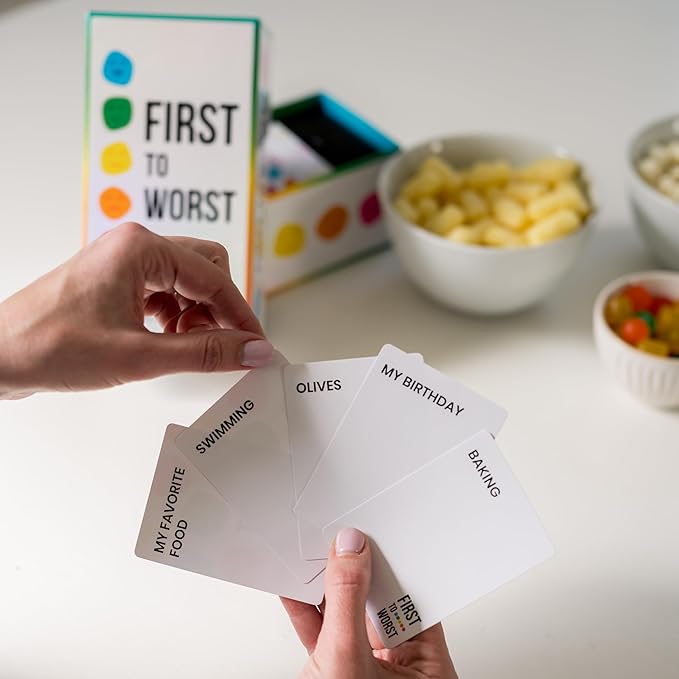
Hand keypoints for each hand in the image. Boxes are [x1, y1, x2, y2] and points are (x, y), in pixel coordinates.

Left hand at [0, 222, 272, 397]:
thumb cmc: (51, 346)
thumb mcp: (140, 356)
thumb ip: (205, 352)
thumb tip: (253, 351)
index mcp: (141, 248)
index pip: (215, 278)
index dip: (242, 317)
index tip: (259, 348)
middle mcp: (136, 246)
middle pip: (207, 269)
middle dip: (220, 310)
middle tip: (227, 347)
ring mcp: (125, 261)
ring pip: (188, 281)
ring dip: (199, 315)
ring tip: (190, 348)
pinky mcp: (118, 280)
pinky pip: (166, 292)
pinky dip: (177, 318)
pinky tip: (169, 342)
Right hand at [282, 528, 457, 678]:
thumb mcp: (346, 659)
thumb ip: (349, 601)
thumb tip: (351, 552)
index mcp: (428, 669)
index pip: (414, 600)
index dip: (392, 566)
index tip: (369, 540)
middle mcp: (400, 668)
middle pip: (379, 604)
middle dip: (355, 574)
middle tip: (339, 545)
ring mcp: (366, 669)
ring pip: (348, 616)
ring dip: (326, 590)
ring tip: (314, 560)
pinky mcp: (336, 671)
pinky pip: (323, 632)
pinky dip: (307, 612)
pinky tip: (296, 589)